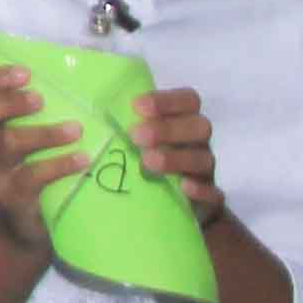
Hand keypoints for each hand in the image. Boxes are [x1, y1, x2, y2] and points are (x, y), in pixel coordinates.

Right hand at [0, 67, 78, 260]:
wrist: (19, 230)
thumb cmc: (22, 173)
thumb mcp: (10, 144)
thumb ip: (17, 118)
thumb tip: (56, 80)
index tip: (26, 73)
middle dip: (9, 100)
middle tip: (41, 98)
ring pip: (11, 143)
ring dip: (46, 132)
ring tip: (75, 129)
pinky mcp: (13, 198)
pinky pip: (35, 175)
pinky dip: (61, 164)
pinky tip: (82, 158)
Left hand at [129, 89, 228, 230]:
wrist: (177, 202)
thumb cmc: (152, 156)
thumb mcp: (142, 137)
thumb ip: (129, 122)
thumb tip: (89, 110)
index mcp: (186, 119)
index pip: (188, 100)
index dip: (166, 101)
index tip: (137, 106)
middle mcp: (200, 141)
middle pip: (199, 127)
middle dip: (168, 129)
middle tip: (136, 135)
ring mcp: (206, 169)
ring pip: (203, 159)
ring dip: (176, 158)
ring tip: (148, 161)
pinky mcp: (211, 198)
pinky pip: (214, 193)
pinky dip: (201, 189)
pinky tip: (184, 188)